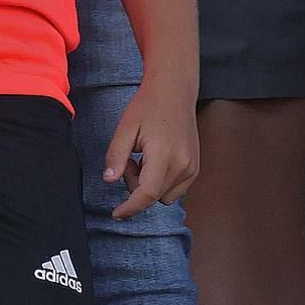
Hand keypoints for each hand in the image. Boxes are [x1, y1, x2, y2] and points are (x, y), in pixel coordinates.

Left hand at [104, 76, 198, 218]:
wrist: (174, 91)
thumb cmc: (148, 106)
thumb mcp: (125, 128)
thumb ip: (116, 156)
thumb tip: (109, 180)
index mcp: (165, 156)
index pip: (147, 194)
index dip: (130, 208)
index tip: (116, 214)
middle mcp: (183, 165)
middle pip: (154, 197)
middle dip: (136, 187)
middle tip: (131, 160)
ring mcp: (192, 167)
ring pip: (165, 196)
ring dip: (149, 186)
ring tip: (144, 159)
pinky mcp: (195, 168)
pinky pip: (175, 189)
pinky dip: (161, 183)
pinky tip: (156, 161)